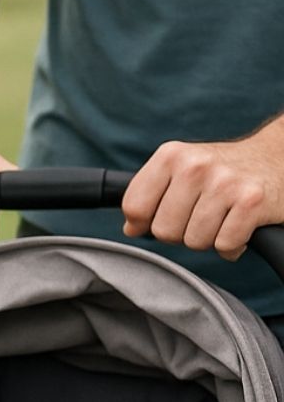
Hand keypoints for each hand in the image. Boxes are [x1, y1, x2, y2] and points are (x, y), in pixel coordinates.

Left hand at [122, 122, 283, 259]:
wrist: (276, 159)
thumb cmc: (221, 172)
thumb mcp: (180, 170)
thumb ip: (149, 195)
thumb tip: (131, 229)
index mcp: (170, 155)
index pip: (134, 206)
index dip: (143, 222)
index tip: (160, 217)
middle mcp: (196, 165)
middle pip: (163, 230)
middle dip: (180, 233)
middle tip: (200, 216)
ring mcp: (225, 182)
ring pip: (194, 241)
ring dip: (208, 239)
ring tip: (222, 218)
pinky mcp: (252, 201)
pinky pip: (225, 246)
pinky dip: (232, 246)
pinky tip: (239, 226)